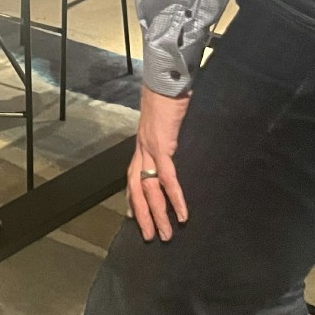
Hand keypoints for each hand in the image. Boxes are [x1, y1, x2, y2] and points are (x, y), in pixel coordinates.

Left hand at [128, 86, 190, 241]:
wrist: (166, 78)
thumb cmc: (168, 98)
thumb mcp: (164, 123)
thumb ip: (165, 138)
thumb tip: (173, 147)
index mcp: (141, 145)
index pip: (133, 177)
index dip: (132, 199)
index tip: (134, 217)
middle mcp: (141, 149)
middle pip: (137, 189)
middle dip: (143, 215)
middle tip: (149, 236)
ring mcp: (149, 148)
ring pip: (149, 189)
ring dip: (158, 214)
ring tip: (166, 234)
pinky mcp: (162, 145)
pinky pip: (167, 177)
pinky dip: (174, 197)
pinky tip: (181, 214)